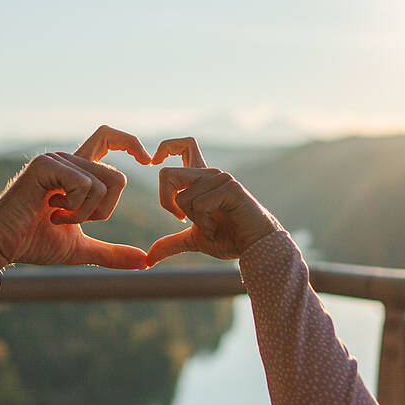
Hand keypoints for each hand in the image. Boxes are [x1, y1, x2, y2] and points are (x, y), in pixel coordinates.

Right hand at [0, 125, 151, 268]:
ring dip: (84, 214)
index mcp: (77, 172)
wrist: (2, 247)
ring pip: (102, 184)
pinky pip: (84, 185)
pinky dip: (73, 208)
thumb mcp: (81, 249)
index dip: (131, 142)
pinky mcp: (46, 165)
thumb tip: (146, 262)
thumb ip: (112, 253)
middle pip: (116, 177)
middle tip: (72, 221)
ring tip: (55, 217)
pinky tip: (48, 212)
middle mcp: (68, 159)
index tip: (147, 159)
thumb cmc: (34, 244)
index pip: (108, 139)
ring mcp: (56, 159)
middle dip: (103, 212)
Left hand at [146, 136, 279, 264]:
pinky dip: (204, 224)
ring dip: (193, 221)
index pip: (183, 145)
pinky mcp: (230, 188)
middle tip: (181, 220)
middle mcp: (209, 174)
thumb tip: (150, 259)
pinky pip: (199, 205)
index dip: (165, 148)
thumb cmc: (229, 240)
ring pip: (182, 197)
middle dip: (166, 202)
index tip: (153, 163)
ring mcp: (220, 179)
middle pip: (166, 174)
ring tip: (212, 226)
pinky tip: (218, 228)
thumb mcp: (194, 240)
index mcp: (200, 179)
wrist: (254, 248)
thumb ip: (171, 243)